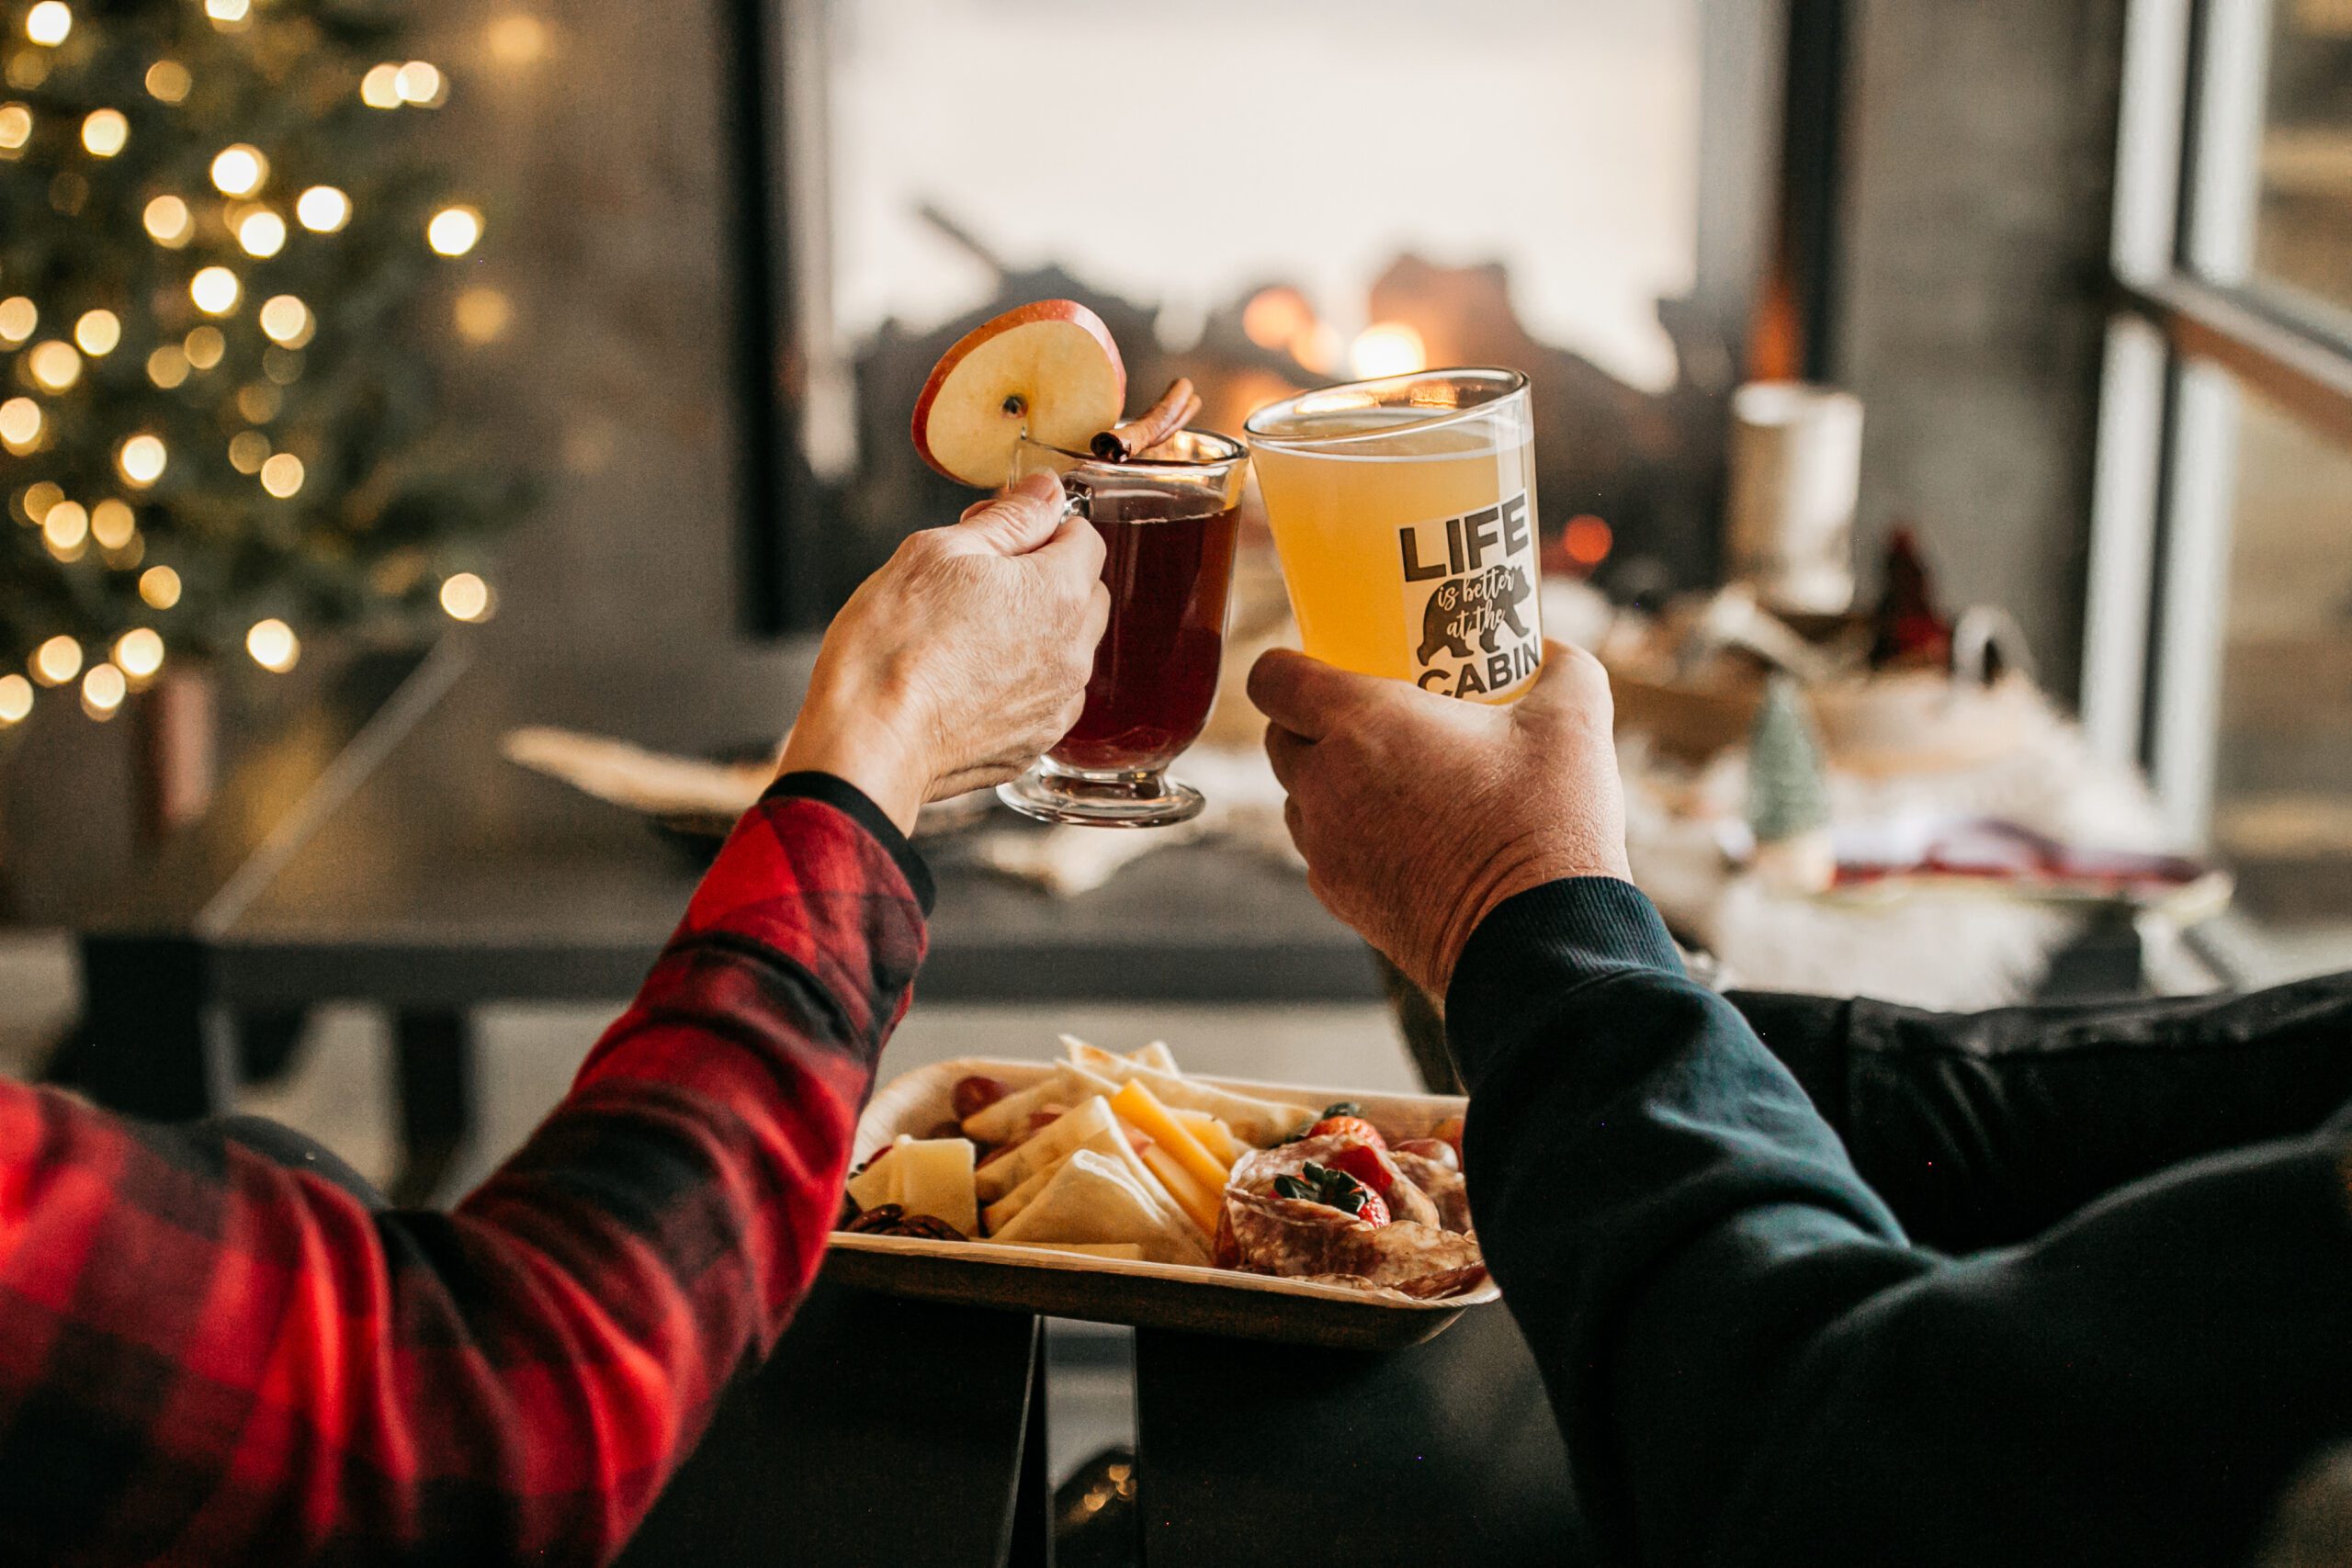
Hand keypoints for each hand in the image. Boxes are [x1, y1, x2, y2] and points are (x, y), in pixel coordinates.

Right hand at [780, 472, 1108, 832]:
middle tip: (979, 578)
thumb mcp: (939, 552)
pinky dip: (1023, 679)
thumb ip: (1008, 519)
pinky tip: (971, 676)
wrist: (868, 741)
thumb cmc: (891, 646)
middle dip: (1046, 576)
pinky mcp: (1035, 741)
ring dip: (1036, 630)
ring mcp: (1057, 702)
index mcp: (1058, 593)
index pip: (1085, 538)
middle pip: (1085, 593)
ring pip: (1068, 647)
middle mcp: (1073, 651)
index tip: (1002, 532)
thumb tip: (1046, 492)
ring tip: (967, 633)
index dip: (1041, 526)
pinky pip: (1047, 695)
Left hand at [1249, 641, 1630, 995]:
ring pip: (1298, 797)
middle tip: (1373, 719)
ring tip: (1393, 780)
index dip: (1290, 667)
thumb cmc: (1547, 823)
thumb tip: (1547, 647)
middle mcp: (1326, 784)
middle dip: (1312, 723)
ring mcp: (1326, 847)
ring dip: (1327, 782)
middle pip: (1279, 738)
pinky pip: (1321, 850)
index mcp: (1362, 724)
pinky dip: (1347, 835)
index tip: (1326, 665)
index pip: (1272, 679)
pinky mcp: (1339, 898)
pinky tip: (1404, 834)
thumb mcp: (1574, 721)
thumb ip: (1560, 665)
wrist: (1538, 938)